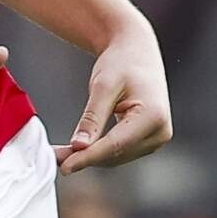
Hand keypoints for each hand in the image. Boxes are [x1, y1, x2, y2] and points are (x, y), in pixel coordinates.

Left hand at [59, 19, 172, 172]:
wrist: (137, 50)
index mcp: (153, 116)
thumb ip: (92, 118)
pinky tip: (80, 148)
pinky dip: (99, 151)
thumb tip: (78, 147)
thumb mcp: (103, 85)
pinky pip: (120, 152)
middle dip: (85, 157)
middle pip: (116, 154)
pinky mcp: (149, 140)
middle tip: (55, 156)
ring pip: (117, 157)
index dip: (88, 158)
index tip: (65, 167)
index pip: (115, 145)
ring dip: (91, 157)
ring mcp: (157, 138)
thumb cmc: (122, 62)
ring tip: (63, 153)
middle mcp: (160, 132)